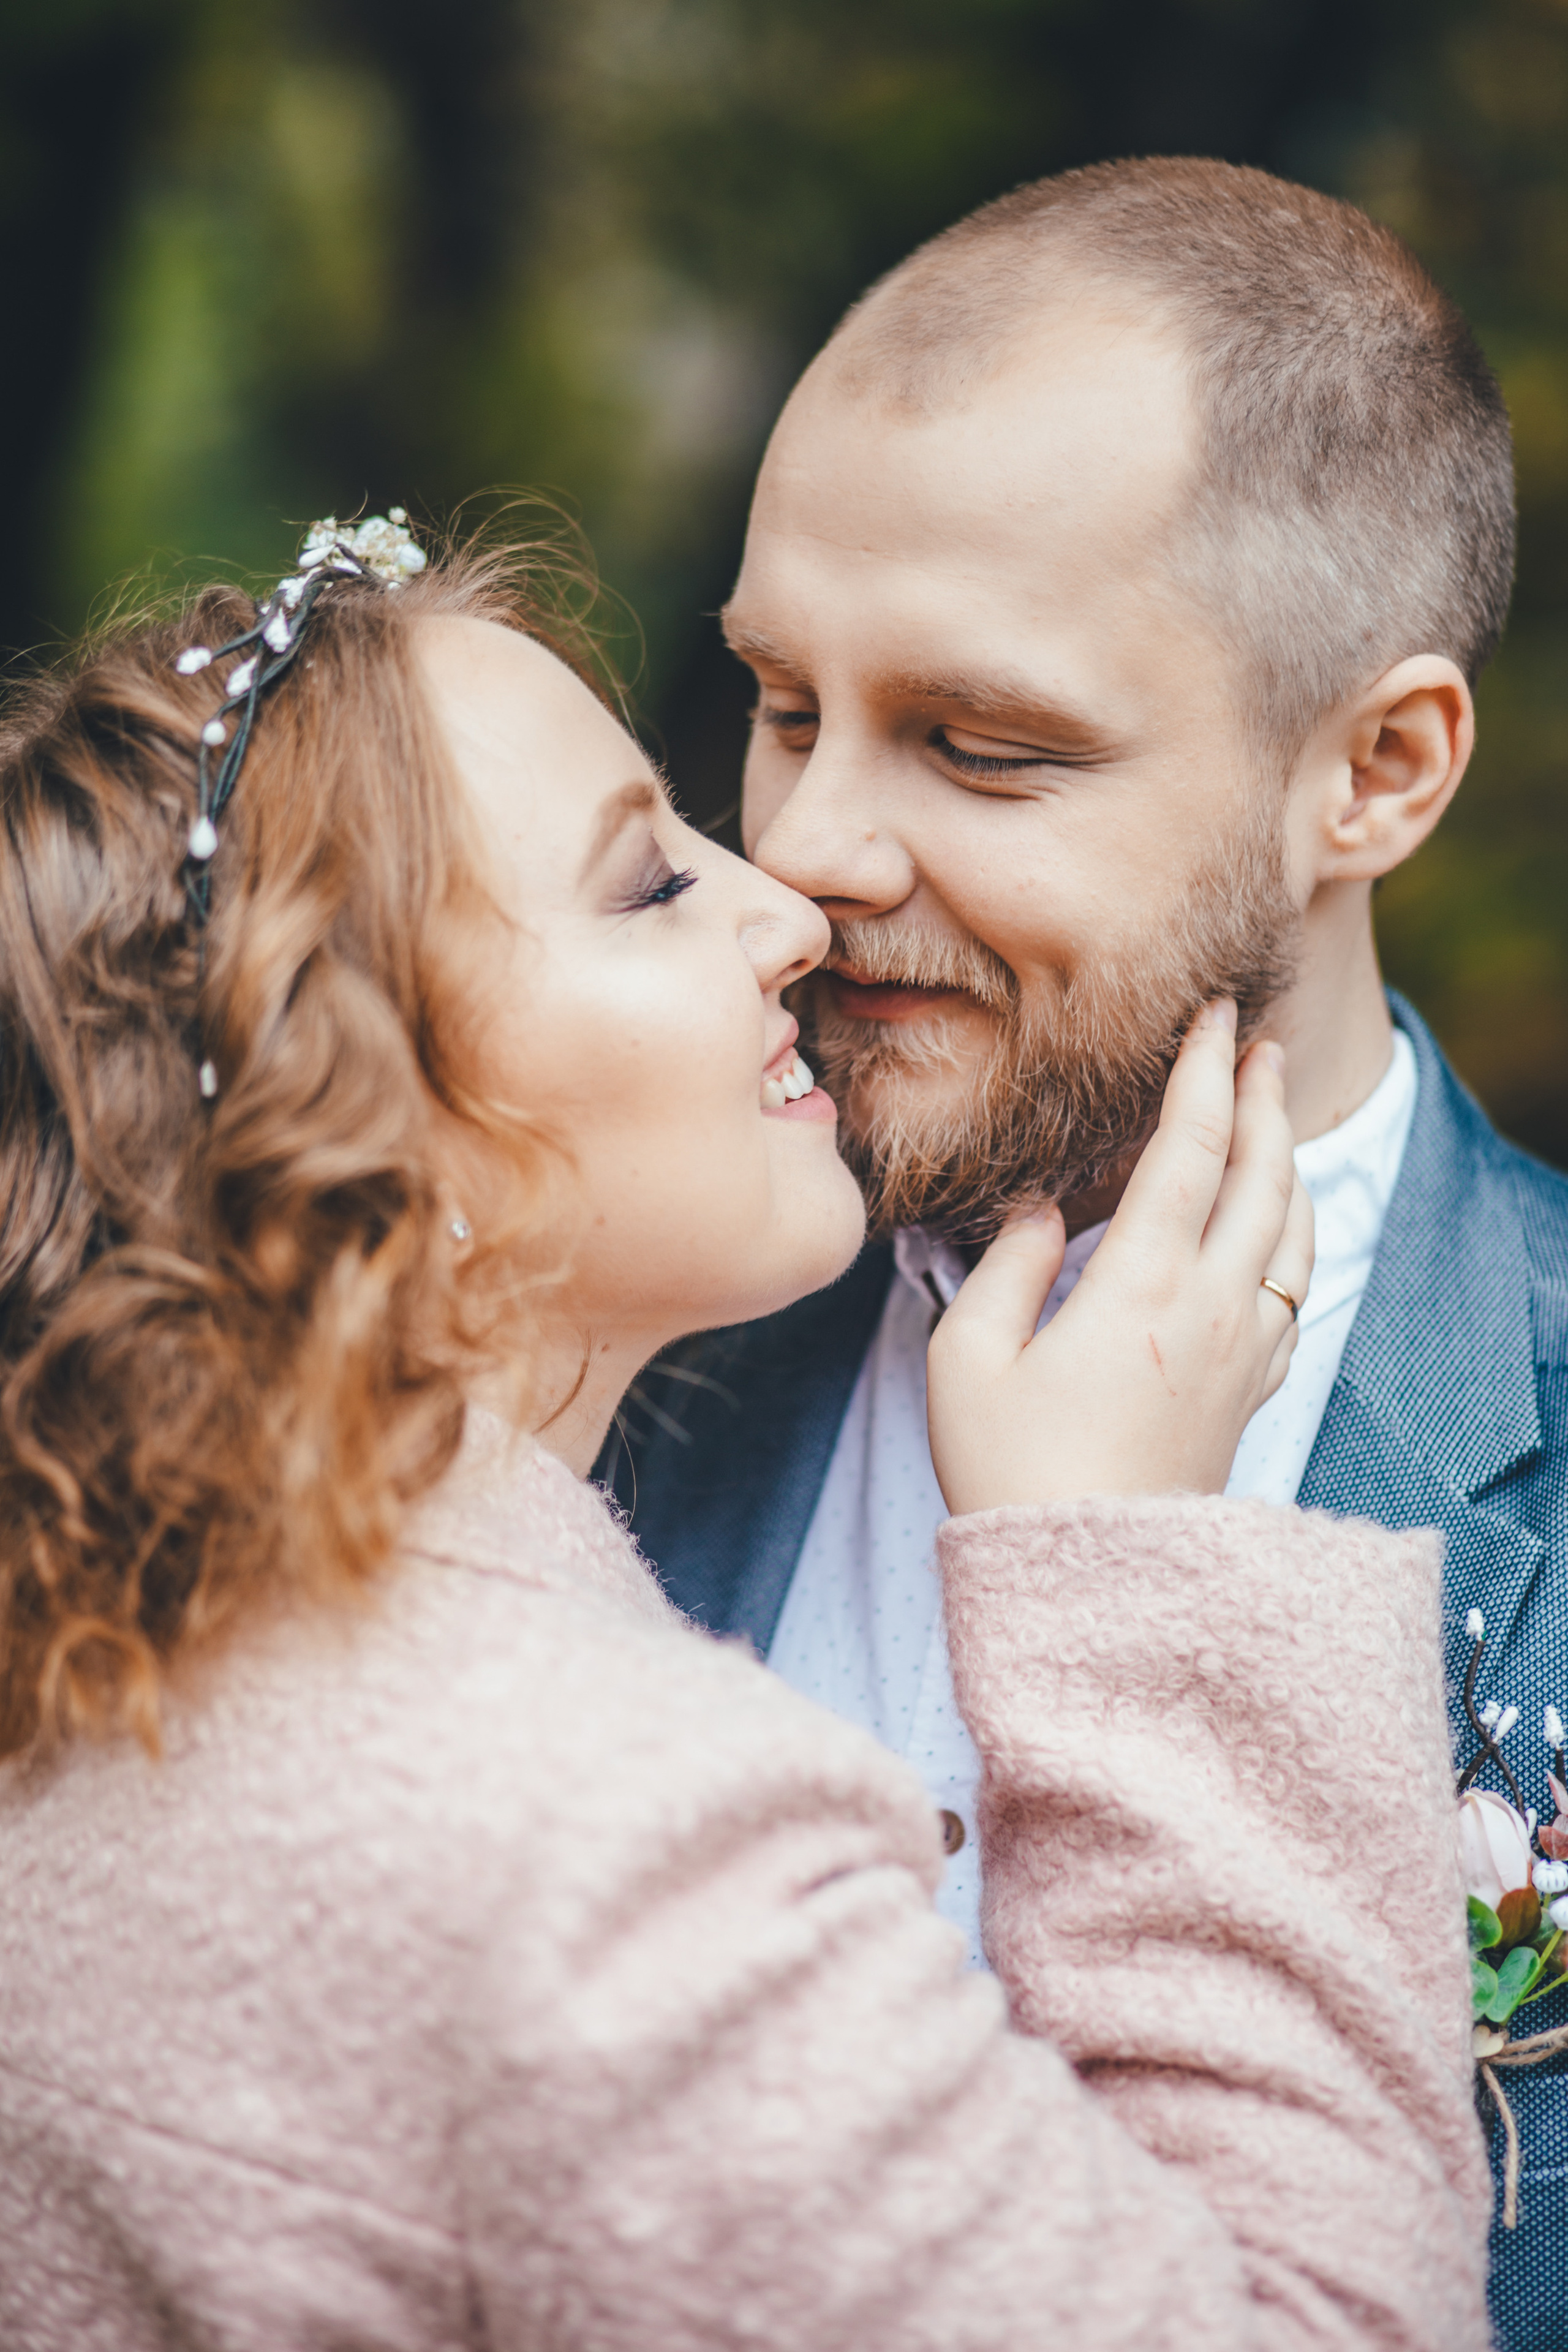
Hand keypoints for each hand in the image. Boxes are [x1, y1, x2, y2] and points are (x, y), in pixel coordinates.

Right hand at [926, 1001, 1312, 1515]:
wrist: (1090, 1585)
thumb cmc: (1011, 1475)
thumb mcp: (968, 1361)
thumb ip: (1006, 1267)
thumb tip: (1042, 1210)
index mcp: (1140, 1288)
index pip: (1189, 1150)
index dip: (1204, 1073)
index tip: (1215, 1017)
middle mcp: (1210, 1310)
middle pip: (1261, 1177)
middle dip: (1261, 1099)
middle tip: (1256, 1042)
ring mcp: (1239, 1354)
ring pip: (1292, 1233)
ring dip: (1286, 1162)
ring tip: (1272, 1119)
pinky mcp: (1246, 1394)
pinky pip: (1293, 1295)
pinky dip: (1293, 1240)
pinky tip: (1277, 1232)